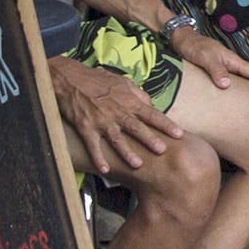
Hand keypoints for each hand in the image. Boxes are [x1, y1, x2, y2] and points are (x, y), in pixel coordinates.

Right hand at [48, 56, 177, 177]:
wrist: (70, 78)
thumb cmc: (98, 79)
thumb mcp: (122, 82)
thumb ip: (138, 95)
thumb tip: (151, 105)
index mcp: (129, 101)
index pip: (152, 114)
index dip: (166, 124)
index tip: (179, 134)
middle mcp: (117, 112)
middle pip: (137, 127)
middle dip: (150, 139)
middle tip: (163, 150)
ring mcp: (101, 120)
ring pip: (116, 139)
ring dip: (127, 152)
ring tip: (138, 164)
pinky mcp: (85, 127)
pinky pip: (92, 145)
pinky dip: (98, 157)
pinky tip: (104, 169)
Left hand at [167, 22, 248, 90]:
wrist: (183, 41)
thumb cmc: (195, 47)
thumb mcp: (206, 58)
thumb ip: (217, 70)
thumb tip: (227, 85)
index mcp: (233, 61)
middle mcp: (232, 64)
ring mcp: (225, 67)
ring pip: (243, 79)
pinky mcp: (217, 71)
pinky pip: (233, 81)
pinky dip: (240, 88)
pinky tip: (237, 95)